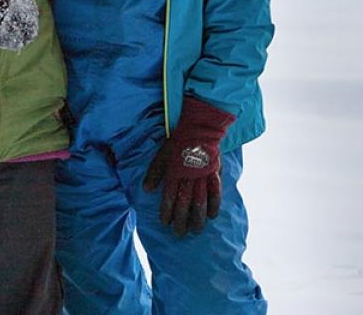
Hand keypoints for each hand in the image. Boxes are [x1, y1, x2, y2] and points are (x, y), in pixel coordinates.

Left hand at [143, 96, 235, 235]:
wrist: (199, 128)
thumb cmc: (178, 142)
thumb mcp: (161, 155)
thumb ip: (154, 173)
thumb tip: (146, 190)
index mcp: (174, 173)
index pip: (169, 197)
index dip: (167, 211)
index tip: (165, 223)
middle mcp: (188, 177)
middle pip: (185, 203)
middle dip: (181, 220)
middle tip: (179, 234)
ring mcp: (202, 176)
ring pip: (200, 201)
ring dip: (197, 218)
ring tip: (196, 230)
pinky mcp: (214, 173)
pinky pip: (215, 192)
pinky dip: (214, 204)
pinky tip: (212, 216)